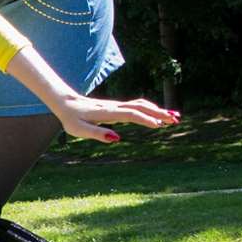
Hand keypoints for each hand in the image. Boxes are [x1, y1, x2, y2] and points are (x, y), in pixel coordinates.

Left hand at [55, 94, 179, 143]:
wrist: (66, 102)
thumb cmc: (71, 118)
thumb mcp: (79, 130)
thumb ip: (97, 134)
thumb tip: (116, 138)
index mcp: (107, 113)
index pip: (130, 115)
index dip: (145, 119)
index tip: (159, 125)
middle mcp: (115, 107)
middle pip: (141, 107)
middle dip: (159, 113)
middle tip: (176, 119)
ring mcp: (116, 106)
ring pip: (141, 105)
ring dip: (157, 110)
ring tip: (173, 118)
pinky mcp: (116, 107)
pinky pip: (136, 107)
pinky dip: (149, 110)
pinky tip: (157, 116)